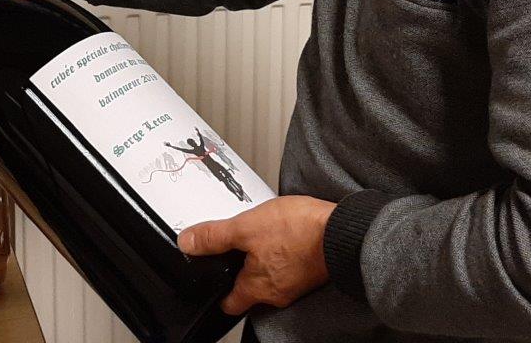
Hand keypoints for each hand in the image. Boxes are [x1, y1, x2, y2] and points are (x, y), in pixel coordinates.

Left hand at [177, 196, 335, 314]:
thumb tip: (188, 242)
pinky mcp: (311, 270)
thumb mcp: (246, 227)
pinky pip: (288, 267)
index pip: (230, 303)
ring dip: (262, 260)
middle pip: (250, 289)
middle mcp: (277, 293)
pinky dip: (281, 254)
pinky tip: (281, 236)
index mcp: (257, 288)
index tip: (212, 283)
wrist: (342, 229)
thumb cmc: (299, 232)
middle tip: (233, 250)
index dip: (219, 293)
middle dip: (241, 271)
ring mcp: (296, 283)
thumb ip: (214, 237)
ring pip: (270, 276)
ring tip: (257, 237)